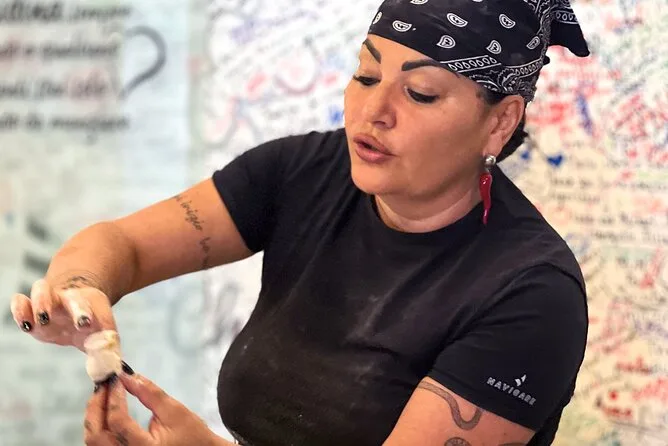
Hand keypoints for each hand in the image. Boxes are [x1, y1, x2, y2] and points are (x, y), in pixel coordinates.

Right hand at [10, 274, 116, 350]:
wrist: (81, 306)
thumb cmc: (95, 322)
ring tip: (34, 323)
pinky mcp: (32, 311)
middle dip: (47, 303)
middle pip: (54, 292)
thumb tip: (122, 374)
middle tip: (46, 319)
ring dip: (33, 305)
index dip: (82, 313)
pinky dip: (18, 309)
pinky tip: (24, 325)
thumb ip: (112, 351)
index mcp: (85, 302)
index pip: (83, 304)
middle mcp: (64, 299)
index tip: (84, 324)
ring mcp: (48, 302)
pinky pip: (20, 301)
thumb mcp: (105, 332)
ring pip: (37, 290)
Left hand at [84, 366, 226, 445]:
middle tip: (104, 385)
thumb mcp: (174, 411)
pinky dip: (100, 426)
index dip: (114, 397)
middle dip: (95, 407)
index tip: (117, 379)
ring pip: (94, 442)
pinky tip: (106, 411)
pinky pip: (101, 445)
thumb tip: (127, 375)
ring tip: (104, 395)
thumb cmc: (192, 435)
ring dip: (95, 417)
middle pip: (96, 437)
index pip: (118, 423)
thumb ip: (150, 393)